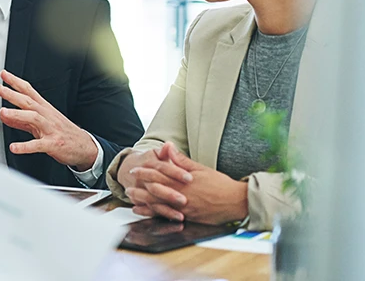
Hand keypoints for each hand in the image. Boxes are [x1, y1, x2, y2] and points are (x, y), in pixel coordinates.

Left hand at [0, 70, 99, 170]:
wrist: (85, 147)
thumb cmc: (62, 133)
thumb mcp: (41, 124)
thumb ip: (21, 120)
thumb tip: (4, 115)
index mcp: (44, 109)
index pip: (29, 91)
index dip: (16, 82)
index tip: (4, 75)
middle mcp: (47, 116)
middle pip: (29, 102)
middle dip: (13, 94)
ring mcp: (51, 129)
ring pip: (34, 118)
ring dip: (17, 114)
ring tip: (2, 112)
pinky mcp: (53, 144)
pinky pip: (38, 145)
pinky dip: (25, 147)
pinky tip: (14, 147)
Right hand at [118, 144, 186, 219]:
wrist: (129, 168)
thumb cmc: (149, 161)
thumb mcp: (156, 154)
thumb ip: (166, 152)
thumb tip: (169, 145)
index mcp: (149, 163)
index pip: (163, 167)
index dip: (176, 172)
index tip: (190, 178)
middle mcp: (142, 178)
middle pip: (156, 186)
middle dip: (170, 194)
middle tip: (184, 200)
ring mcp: (140, 190)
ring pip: (152, 200)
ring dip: (166, 209)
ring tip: (180, 215)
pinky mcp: (139, 200)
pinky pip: (150, 209)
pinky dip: (160, 215)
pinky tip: (173, 218)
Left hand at [125, 142, 248, 224]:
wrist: (236, 202)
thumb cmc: (220, 184)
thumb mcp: (201, 169)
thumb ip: (181, 160)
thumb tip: (168, 147)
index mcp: (183, 180)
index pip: (159, 174)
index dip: (145, 172)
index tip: (134, 170)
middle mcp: (181, 194)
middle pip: (155, 190)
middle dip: (139, 187)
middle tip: (127, 185)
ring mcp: (183, 207)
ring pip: (158, 204)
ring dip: (143, 201)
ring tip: (131, 199)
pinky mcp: (188, 217)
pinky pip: (167, 216)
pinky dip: (154, 214)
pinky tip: (146, 213)